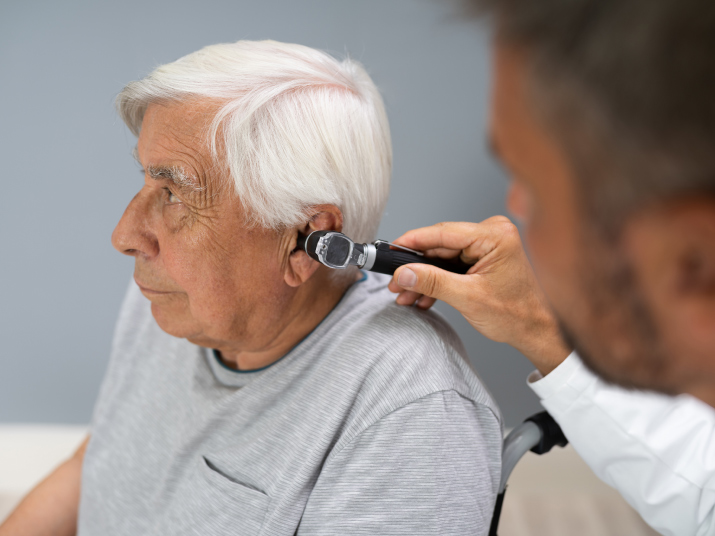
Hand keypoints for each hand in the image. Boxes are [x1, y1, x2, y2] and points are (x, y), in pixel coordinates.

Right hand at [388, 217, 570, 374]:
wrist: (535, 330)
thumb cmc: (517, 314)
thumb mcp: (468, 298)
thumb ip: (432, 282)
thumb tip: (403, 273)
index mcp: (494, 236)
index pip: (443, 232)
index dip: (412, 242)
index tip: (391, 250)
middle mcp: (491, 234)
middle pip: (440, 245)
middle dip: (415, 266)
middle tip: (394, 281)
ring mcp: (486, 245)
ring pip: (442, 257)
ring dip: (423, 277)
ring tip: (404, 295)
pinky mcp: (482, 258)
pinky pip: (450, 264)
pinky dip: (436, 280)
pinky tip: (420, 296)